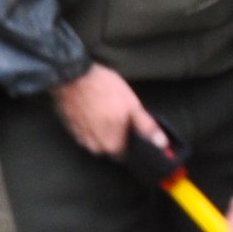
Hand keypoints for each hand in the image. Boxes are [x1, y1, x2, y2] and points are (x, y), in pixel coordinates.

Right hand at [52, 64, 168, 164]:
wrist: (72, 75)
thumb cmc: (103, 88)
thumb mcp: (132, 105)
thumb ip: (146, 127)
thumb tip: (161, 143)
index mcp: (112, 145)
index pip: (127, 156)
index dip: (133, 144)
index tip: (134, 133)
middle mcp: (95, 147)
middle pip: (112, 148)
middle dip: (119, 136)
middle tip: (121, 117)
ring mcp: (80, 138)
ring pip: (99, 140)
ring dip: (104, 130)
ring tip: (106, 110)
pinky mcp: (71, 129)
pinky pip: (86, 132)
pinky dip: (92, 124)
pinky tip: (94, 110)